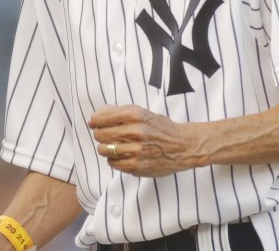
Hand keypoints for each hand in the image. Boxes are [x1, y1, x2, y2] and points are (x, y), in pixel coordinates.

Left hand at [89, 105, 203, 176]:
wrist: (183, 146)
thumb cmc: (160, 128)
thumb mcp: (142, 113)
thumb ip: (118, 113)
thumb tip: (94, 118)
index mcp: (134, 115)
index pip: (100, 119)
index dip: (96, 122)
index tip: (96, 124)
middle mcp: (134, 131)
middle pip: (100, 134)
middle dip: (101, 135)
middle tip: (108, 136)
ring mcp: (135, 150)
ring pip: (104, 149)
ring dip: (106, 148)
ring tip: (116, 146)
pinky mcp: (136, 165)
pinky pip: (113, 163)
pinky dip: (114, 160)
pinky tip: (123, 156)